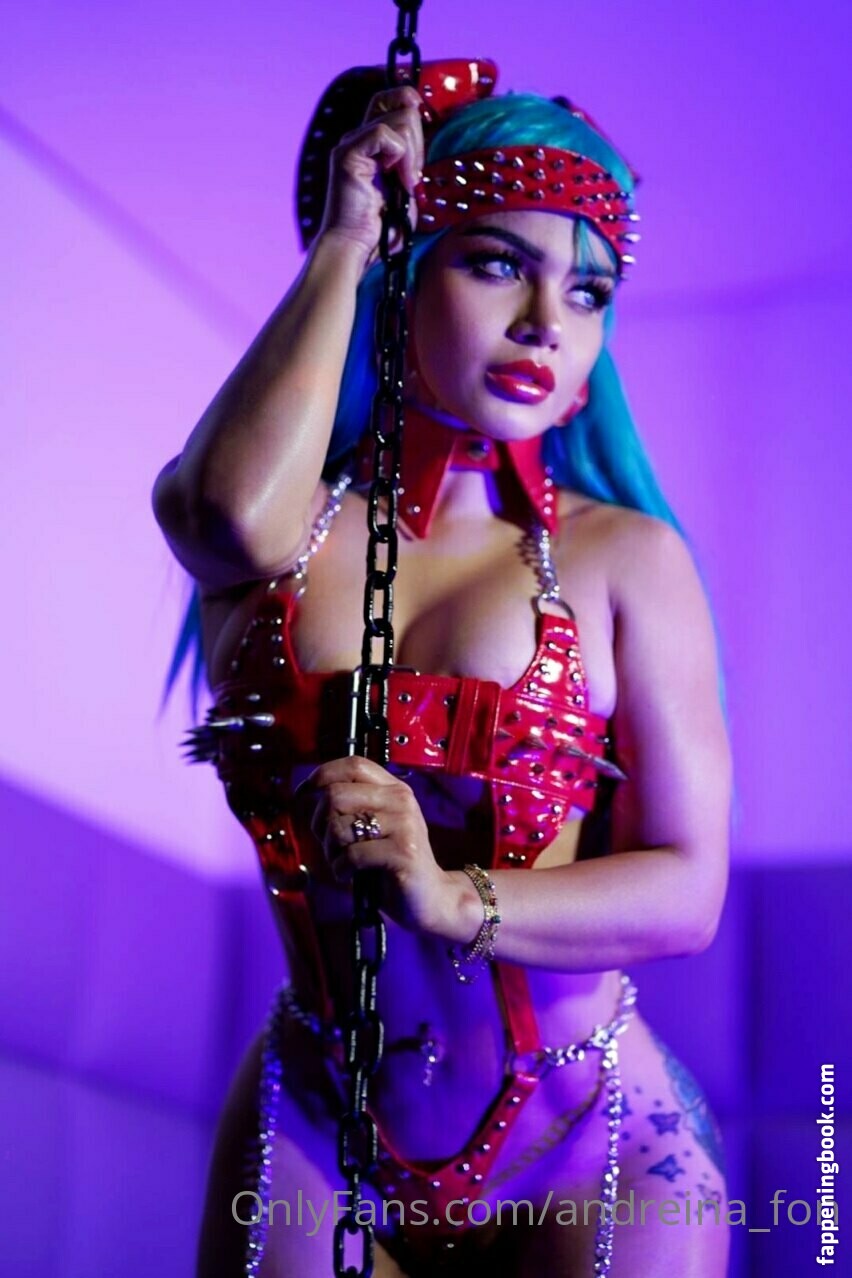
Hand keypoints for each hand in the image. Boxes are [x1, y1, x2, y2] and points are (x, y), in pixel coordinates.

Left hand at [305, 755, 456, 934]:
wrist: (430, 896)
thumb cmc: (392, 862)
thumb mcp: (373, 825)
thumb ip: (349, 807)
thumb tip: (306, 796)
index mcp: (393, 789)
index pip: (353, 765)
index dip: (321, 776)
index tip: (302, 794)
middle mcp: (401, 800)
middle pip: (336, 795)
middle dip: (318, 823)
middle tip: (328, 844)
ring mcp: (404, 825)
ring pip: (339, 827)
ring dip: (329, 851)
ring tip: (342, 862)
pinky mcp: (403, 853)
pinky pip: (352, 855)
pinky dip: (340, 869)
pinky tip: (349, 874)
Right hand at [317, 85, 423, 262]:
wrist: (355, 249)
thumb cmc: (380, 229)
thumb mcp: (406, 190)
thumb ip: (413, 164)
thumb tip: (426, 142)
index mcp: (370, 143)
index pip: (392, 99)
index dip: (412, 106)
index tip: (423, 141)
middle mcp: (358, 137)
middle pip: (399, 102)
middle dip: (419, 137)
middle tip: (414, 176)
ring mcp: (351, 144)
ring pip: (399, 119)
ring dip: (412, 153)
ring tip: (406, 183)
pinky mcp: (347, 154)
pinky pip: (384, 133)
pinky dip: (400, 156)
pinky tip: (399, 180)